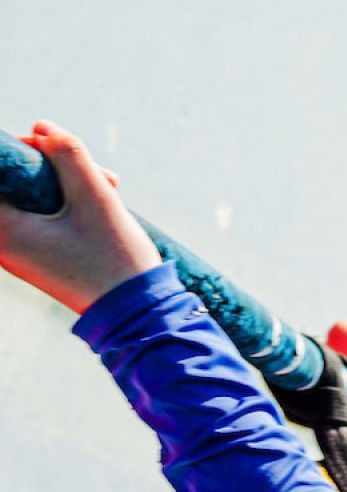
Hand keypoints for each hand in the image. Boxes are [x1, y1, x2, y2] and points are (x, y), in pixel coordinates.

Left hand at [0, 121, 160, 313]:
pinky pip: (38, 216)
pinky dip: (64, 203)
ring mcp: (16, 252)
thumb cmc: (115, 259)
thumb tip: (42, 127)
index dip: (19, 150)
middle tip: (92, 168)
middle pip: (10, 182)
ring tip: (108, 183)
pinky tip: (99, 200)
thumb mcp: (96, 197)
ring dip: (62, 181)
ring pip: (27, 197)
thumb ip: (68, 154)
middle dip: (47, 164)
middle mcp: (1, 242)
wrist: (138, 314)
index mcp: (2, 228)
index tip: (47, 146)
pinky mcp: (34, 257)